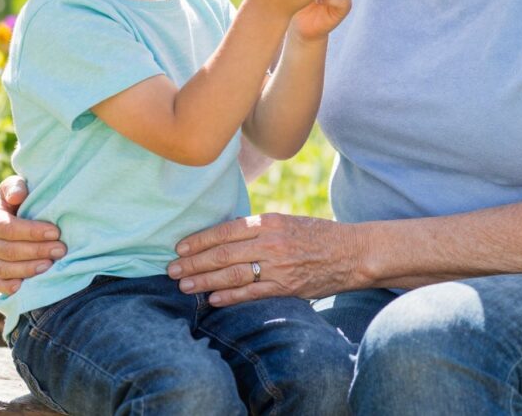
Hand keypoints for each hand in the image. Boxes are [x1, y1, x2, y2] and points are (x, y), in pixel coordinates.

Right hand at [0, 175, 66, 293]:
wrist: (18, 211)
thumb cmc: (20, 196)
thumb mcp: (15, 186)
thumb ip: (15, 187)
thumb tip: (18, 195)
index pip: (9, 229)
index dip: (32, 232)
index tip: (55, 231)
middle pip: (10, 251)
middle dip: (37, 251)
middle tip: (61, 249)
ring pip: (6, 269)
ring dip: (29, 269)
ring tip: (50, 265)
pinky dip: (9, 287)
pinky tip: (23, 286)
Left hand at [167, 213, 360, 305]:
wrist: (351, 253)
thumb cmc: (317, 235)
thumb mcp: (286, 222)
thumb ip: (258, 228)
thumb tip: (224, 236)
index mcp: (269, 221)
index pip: (225, 230)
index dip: (199, 240)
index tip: (179, 248)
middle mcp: (271, 242)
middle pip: (223, 253)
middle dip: (193, 263)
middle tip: (170, 270)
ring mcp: (278, 266)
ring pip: (232, 274)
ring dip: (204, 281)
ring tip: (184, 286)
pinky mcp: (286, 288)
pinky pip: (251, 293)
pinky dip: (229, 297)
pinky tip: (212, 299)